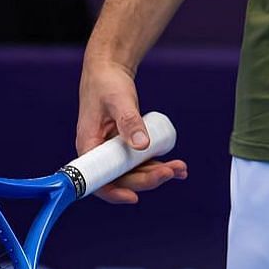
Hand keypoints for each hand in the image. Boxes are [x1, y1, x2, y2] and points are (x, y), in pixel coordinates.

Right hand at [75, 59, 186, 204]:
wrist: (109, 71)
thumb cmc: (107, 84)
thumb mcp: (119, 101)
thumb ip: (130, 121)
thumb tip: (141, 146)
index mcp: (88, 147)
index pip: (97, 179)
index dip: (114, 192)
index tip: (134, 197)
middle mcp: (100, 153)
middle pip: (122, 177)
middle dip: (146, 179)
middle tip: (171, 171)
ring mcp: (113, 150)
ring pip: (134, 171)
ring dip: (157, 173)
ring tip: (180, 169)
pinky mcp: (125, 144)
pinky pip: (141, 160)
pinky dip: (157, 164)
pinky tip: (177, 167)